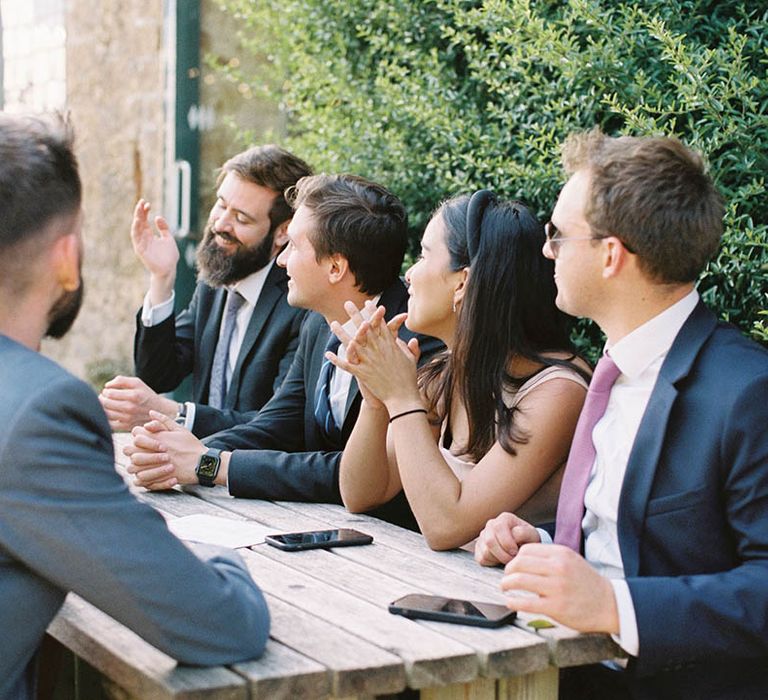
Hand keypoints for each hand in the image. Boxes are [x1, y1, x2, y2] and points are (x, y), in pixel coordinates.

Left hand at [99, 375, 178, 431]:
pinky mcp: (126, 427)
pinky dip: (105, 418)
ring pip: (106, 414)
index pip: (109, 393)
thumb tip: (107, 386)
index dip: (105, 391)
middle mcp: (131, 408)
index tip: (108, 391)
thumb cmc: (145, 394)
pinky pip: (109, 424)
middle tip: (104, 397)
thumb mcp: (137, 383)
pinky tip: (109, 414)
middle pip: (105, 403)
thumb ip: (121, 380)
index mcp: (134, 395)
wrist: (160, 411)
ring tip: (106, 404)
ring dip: (102, 408)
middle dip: (101, 399)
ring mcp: (128, 419)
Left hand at [124, 411, 205, 489]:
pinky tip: (145, 476)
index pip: (136, 433)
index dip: (137, 435)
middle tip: (138, 452)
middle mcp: (153, 451)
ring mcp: (154, 466)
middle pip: (129, 450)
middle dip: (131, 450)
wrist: (202, 464)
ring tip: (140, 465)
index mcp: (158, 438)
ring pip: (131, 467)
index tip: (142, 439)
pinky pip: (140, 481)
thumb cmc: (192, 446)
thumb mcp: (180, 429)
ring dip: (134, 466)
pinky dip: (140, 479)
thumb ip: (164, 420)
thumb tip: (151, 412)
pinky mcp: (157, 479)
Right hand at [130, 199, 178, 303]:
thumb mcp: (168, 238)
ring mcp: (141, 243)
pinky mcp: (140, 249)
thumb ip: (163, 228)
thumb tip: (157, 217)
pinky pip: (136, 238)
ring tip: (138, 209)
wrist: (169, 269)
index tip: (147, 203)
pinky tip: (137, 221)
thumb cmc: (169, 256)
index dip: (145, 211)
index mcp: (150, 235)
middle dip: (139, 212)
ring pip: (136, 228)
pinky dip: (135, 229)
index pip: (144, 220)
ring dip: (136, 218)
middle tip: (141, 202)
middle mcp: (144, 238)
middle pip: (139, 222)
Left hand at [328, 300, 421, 411]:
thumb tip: (412, 340)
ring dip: (341, 333)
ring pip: (352, 343)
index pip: (379, 324)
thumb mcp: (412, 360)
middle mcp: (378, 349)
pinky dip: (336, 360)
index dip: (372, 312)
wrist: (403, 397)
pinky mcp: (362, 373)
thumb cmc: (409, 378)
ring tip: (333, 323)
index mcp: (390, 344)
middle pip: (364, 328)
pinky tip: (328, 354)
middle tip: (347, 303)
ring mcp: (369, 360)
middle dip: (355, 315)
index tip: (367, 302)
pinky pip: (346, 365)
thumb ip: (411, 348)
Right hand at [474, 512, 540, 565]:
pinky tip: (501, 560)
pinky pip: (481, 559)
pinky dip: (492, 563)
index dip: (508, 544)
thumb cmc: (528, 540)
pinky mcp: (479, 548)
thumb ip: (523, 533)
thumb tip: (513, 535)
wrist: (524, 547)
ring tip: (509, 559)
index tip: (516, 552)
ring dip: (498, 559)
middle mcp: (491, 524)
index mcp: (505, 518)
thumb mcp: (532, 535)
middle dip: (503, 554)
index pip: (499, 528)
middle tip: (512, 559)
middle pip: (490, 541)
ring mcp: (483, 536)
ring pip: (485, 552)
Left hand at [501, 543, 618, 633]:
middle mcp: (558, 568)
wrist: (610, 604)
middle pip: (519, 563)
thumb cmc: (587, 583)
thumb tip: (523, 558)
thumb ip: (550, 557)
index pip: (526, 550)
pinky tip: (511, 602)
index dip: (515, 558)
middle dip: (508, 571)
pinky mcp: (556, 607)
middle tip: (506, 577)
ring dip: (507, 584)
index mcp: (561, 554)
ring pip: (519, 580)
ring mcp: (557, 588)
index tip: (513, 566)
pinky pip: (526, 602)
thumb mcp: (571, 560)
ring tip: (505, 587)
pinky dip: (514, 602)